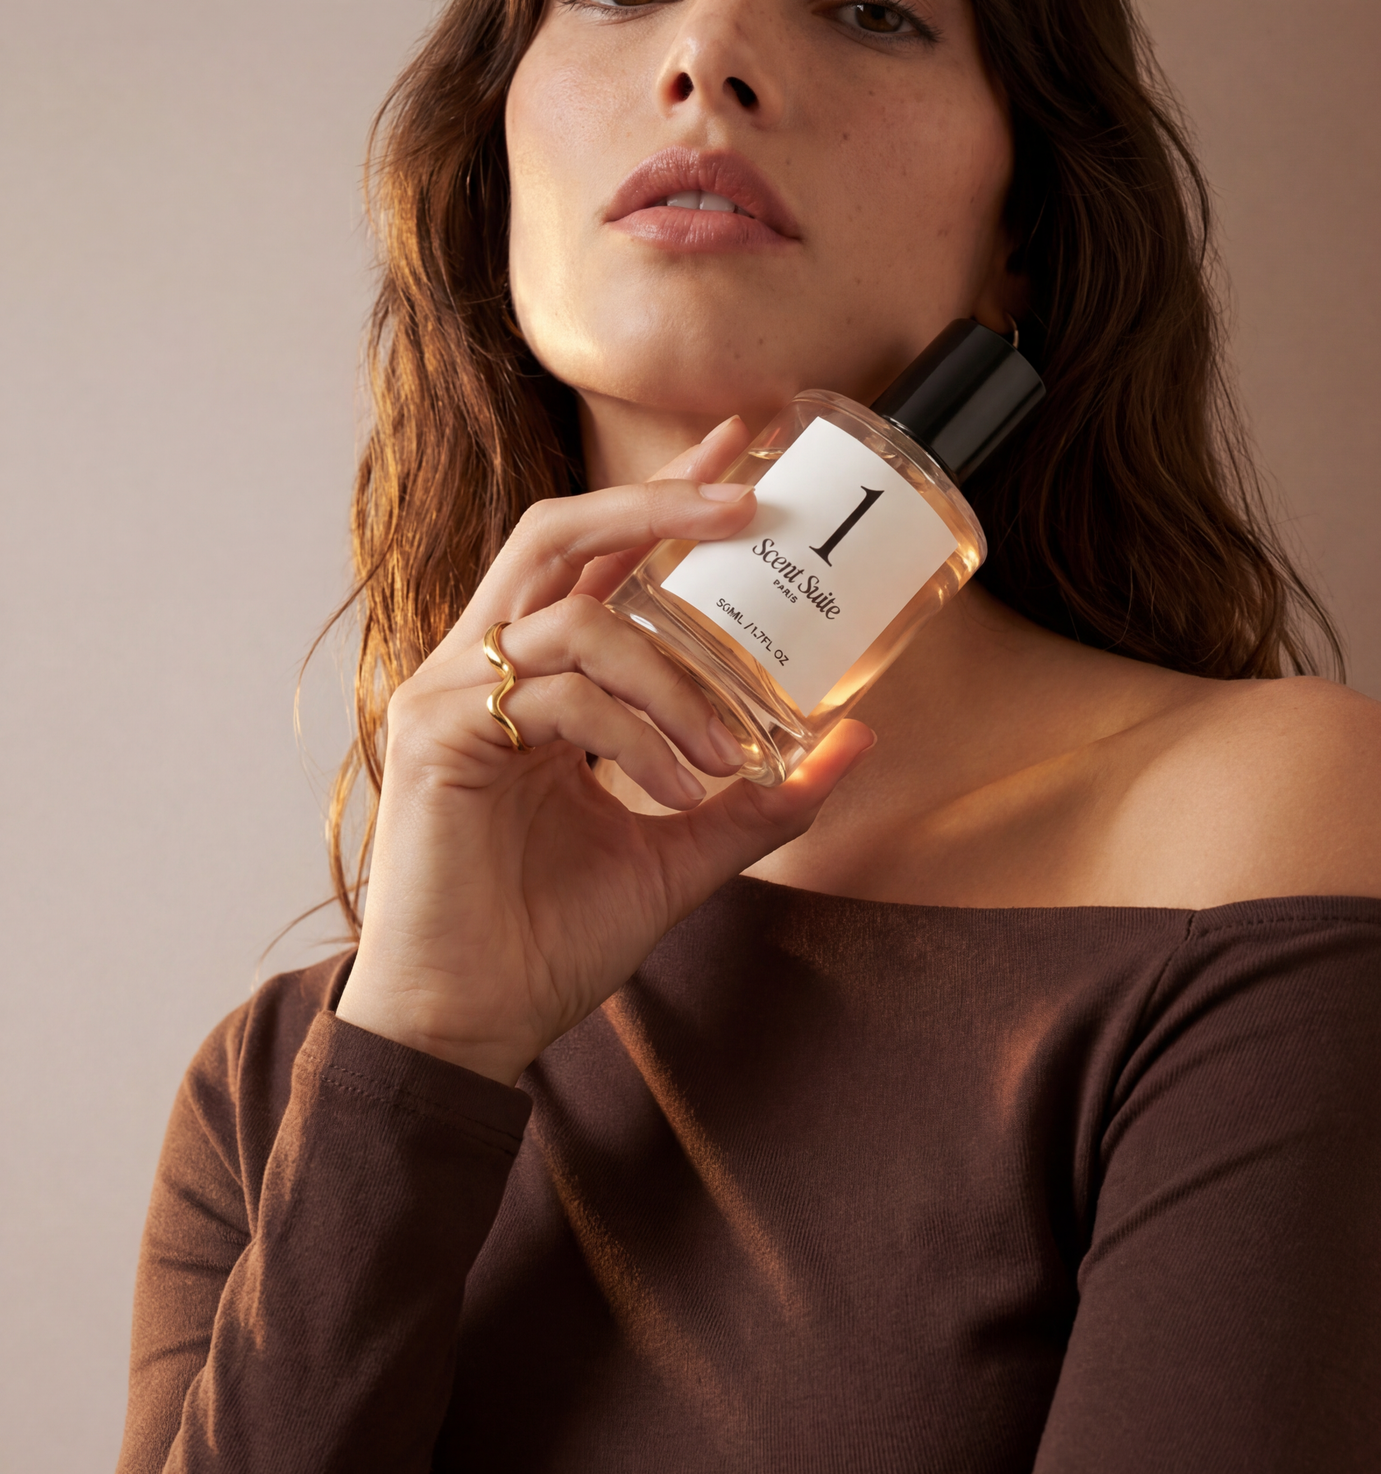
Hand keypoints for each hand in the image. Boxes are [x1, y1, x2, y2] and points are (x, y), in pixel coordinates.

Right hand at [337, 418, 873, 1084]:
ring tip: (728, 750)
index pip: (599, 557)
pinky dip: (634, 734)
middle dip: (656, 500)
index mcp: (534, 680)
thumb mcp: (682, 854)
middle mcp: (483, 668)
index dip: (664, 495)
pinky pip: (557, 696)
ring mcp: (449, 696)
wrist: (474, 1025)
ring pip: (578, 622)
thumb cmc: (551, 937)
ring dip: (674, 678)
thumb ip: (758, 798)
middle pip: (561, 533)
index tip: (741, 448)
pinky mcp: (434, 736)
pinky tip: (670, 789)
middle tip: (749, 499)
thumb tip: (852, 740)